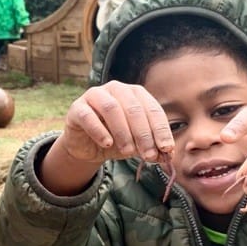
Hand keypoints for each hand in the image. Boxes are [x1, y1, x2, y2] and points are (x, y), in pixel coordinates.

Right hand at [40, 81, 173, 195]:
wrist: (87, 146)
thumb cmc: (115, 139)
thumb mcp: (136, 145)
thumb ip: (152, 148)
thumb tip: (168, 156)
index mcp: (135, 93)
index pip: (153, 109)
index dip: (161, 130)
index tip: (166, 149)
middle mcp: (116, 89)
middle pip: (134, 108)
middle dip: (144, 134)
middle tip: (148, 154)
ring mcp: (95, 95)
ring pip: (111, 108)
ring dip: (123, 132)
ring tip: (128, 151)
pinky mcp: (77, 108)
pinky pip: (88, 116)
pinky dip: (99, 130)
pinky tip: (107, 143)